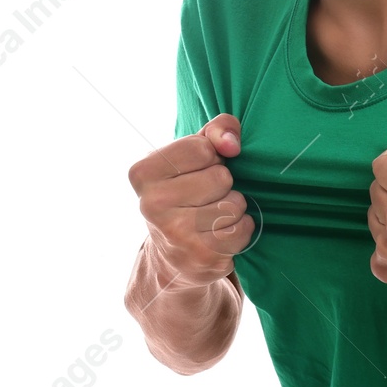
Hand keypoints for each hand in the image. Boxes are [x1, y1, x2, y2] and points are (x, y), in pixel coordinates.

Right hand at [127, 113, 251, 291]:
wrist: (172, 256)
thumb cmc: (187, 191)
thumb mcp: (194, 154)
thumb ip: (216, 130)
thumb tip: (232, 144)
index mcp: (143, 173)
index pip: (201, 148)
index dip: (211, 157)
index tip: (196, 171)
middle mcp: (151, 204)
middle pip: (220, 177)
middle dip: (223, 184)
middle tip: (205, 197)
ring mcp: (175, 234)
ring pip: (234, 204)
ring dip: (233, 208)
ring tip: (213, 215)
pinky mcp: (201, 257)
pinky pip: (242, 229)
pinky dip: (241, 229)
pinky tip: (220, 233)